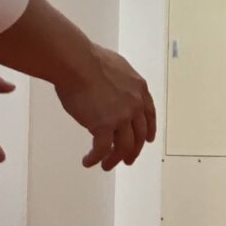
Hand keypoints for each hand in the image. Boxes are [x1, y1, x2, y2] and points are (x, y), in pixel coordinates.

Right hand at [55, 45, 157, 170]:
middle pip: (139, 135)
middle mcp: (135, 105)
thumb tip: (113, 86)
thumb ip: (120, 80)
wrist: (76, 62)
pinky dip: (96, 158)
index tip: (148, 140)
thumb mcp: (116, 66)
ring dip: (115, 159)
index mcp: (139, 89)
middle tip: (128, 160)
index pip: (149, 114)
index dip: (149, 130)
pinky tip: (88, 162)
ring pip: (124, 147)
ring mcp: (121, 117)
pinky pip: (102, 149)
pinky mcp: (104, 126)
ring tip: (106, 166)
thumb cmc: (88, 59)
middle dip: (134, 150)